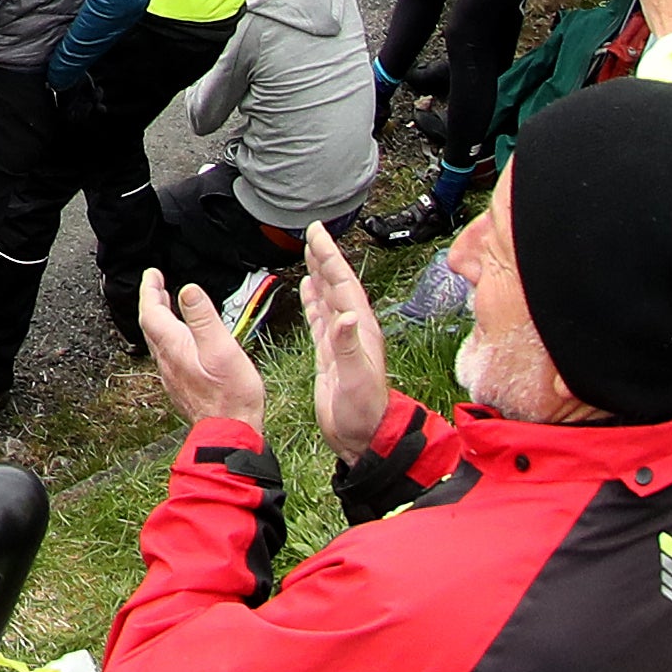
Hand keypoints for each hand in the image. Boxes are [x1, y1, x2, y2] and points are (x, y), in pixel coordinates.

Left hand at [136, 265, 270, 425]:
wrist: (229, 432)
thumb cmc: (230, 395)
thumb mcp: (221, 348)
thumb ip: (203, 318)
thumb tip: (187, 290)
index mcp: (174, 347)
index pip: (152, 311)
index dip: (150, 289)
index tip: (152, 274)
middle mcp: (167, 360)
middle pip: (151, 324)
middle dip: (153, 300)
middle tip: (157, 284)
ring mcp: (173, 374)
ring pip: (159, 339)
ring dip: (161, 318)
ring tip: (168, 304)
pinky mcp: (182, 385)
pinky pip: (168, 352)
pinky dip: (170, 335)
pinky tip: (184, 338)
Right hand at [300, 223, 389, 447]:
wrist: (364, 438)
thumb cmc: (363, 413)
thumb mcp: (356, 379)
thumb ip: (348, 346)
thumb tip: (345, 314)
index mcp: (360, 330)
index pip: (344, 284)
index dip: (330, 257)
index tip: (317, 234)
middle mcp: (353, 330)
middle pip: (337, 284)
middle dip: (324, 257)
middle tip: (312, 233)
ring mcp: (342, 341)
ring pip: (328, 297)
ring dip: (319, 273)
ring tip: (309, 253)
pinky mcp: (330, 353)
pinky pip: (320, 317)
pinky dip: (313, 299)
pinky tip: (307, 288)